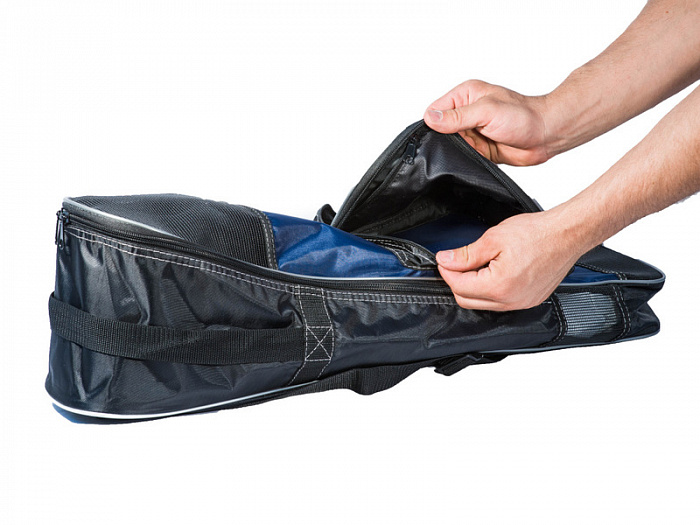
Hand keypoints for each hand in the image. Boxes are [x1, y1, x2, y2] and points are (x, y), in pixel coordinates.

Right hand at [424, 80, 551, 165]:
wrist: (546, 135)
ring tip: (472, 149)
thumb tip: (431, 119)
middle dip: (445, 140)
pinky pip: (462, 156)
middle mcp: (466, 113)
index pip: (435, 110)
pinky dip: (465, 160)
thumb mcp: (486, 112)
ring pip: (449, 145)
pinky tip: (476, 158)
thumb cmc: (524, 117)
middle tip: (459, 144)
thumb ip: (457, 117)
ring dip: (457, 151)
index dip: (433, 124)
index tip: (441, 134)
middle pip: (439, 130)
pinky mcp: (478, 148)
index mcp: (465, 96)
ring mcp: (471, 132)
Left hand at [435, 211, 583, 310]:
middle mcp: (511, 301)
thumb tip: (445, 260)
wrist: (567, 234)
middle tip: (456, 262)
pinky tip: (492, 273)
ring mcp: (522, 303)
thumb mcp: (493, 239)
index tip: (444, 259)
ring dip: (473, 288)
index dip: (447, 271)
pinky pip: (501, 303)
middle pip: (467, 301)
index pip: (458, 287)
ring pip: (483, 304)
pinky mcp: (529, 300)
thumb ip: (466, 255)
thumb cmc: (537, 233)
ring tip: (476, 266)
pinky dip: (491, 291)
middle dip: (457, 281)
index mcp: (499, 286)